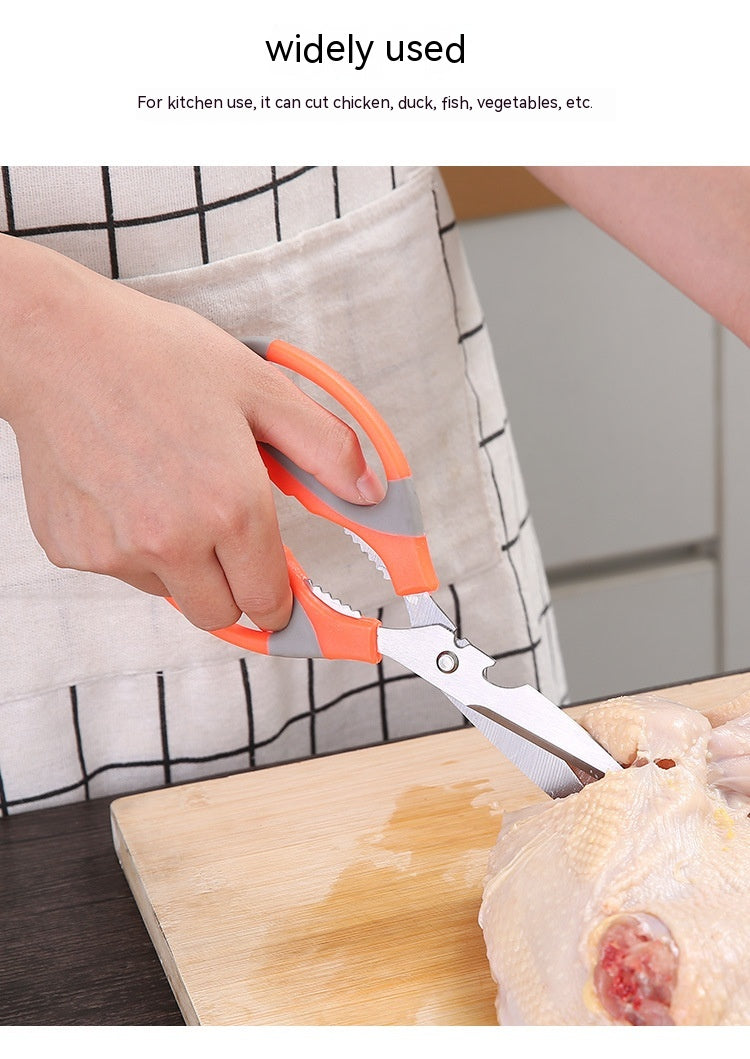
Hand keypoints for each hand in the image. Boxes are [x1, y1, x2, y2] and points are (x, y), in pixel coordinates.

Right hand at [0, 235, 383, 631]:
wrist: (56, 342)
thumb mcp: (259, 388)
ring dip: (182, 564)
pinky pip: (121, 571)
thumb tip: (370, 492)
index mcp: (230, 506)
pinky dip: (132, 545)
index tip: (285, 593)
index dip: (283, 599)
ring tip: (171, 492)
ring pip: (170, 593)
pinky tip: (129, 489)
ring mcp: (117, 549)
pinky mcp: (74, 549)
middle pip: (221, 615)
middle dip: (236, 589)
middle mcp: (173, 539)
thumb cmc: (152, 355)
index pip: (270, 602)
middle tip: (229, 538)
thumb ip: (325, 448)